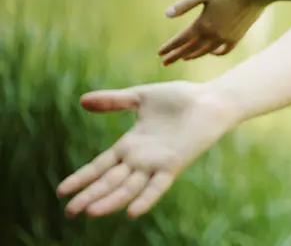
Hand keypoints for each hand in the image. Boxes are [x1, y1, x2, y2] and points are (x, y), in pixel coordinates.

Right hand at [57, 81, 235, 217]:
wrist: (210, 99)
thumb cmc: (180, 97)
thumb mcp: (140, 97)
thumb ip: (113, 101)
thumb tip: (82, 101)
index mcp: (130, 144)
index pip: (100, 166)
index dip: (81, 178)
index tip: (61, 191)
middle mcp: (140, 159)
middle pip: (109, 181)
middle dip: (89, 195)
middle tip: (69, 211)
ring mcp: (156, 164)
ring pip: (128, 187)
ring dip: (111, 200)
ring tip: (90, 212)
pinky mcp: (174, 164)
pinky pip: (157, 186)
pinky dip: (145, 199)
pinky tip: (132, 212)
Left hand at [158, 0, 266, 64]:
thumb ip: (184, 5)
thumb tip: (166, 15)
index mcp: (203, 25)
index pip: (181, 40)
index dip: (169, 47)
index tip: (159, 54)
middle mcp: (214, 35)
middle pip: (191, 49)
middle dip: (176, 55)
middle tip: (165, 63)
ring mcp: (227, 38)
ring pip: (206, 51)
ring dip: (193, 55)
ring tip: (184, 58)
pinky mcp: (237, 37)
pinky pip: (223, 51)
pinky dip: (215, 53)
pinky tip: (210, 52)